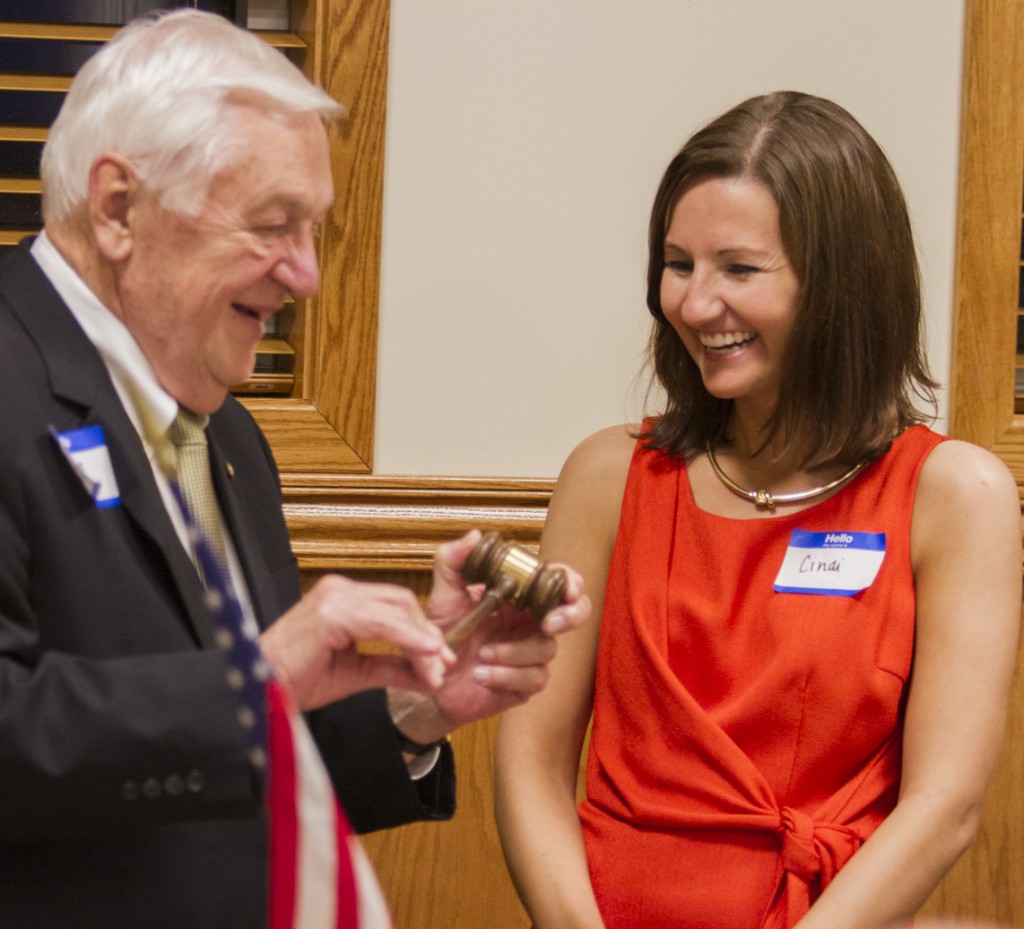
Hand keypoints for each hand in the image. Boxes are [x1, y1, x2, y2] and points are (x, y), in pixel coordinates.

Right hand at [259, 574, 453, 709]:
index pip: (396, 605)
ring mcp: (334, 597)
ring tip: (437, 668)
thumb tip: (429, 675)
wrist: (260, 691)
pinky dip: (407, 638)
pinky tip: (424, 655)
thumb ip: (392, 667)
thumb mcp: (356, 672)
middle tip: (443, 664)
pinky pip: (382, 623)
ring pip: (396, 610)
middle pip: (402, 602)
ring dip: (421, 641)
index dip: (423, 630)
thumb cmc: (295, 680)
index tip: (441, 658)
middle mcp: (339, 590)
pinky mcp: (332, 612)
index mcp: (343, 599)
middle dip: (427, 634)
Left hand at [389, 530, 591, 743]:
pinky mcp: (526, 683)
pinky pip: (533, 678)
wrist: (429, 679)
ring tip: (481, 654)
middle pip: (576, 612)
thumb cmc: (441, 634)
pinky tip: (481, 674)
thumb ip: (453, 561)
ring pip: (548, 649)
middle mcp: (531, 622)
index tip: (567, 590)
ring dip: (514, 652)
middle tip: (547, 624)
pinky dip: (506, 675)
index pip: (558, 582)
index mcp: (520, 597)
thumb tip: (476, 535)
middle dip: (571, 615)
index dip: (571, 582)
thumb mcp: (443, 594)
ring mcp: (531, 654)